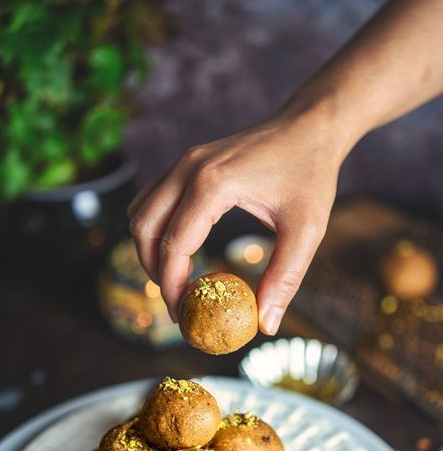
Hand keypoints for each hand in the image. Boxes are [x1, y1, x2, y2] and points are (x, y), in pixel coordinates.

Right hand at [128, 100, 347, 334]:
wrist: (310, 126)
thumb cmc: (311, 174)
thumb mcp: (306, 230)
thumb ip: (284, 278)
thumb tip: (265, 325)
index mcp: (212, 184)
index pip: (173, 245)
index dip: (172, 287)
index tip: (183, 315)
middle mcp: (187, 169)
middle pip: (143, 230)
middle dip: (154, 272)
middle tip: (177, 303)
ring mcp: (183, 162)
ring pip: (140, 213)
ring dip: (148, 250)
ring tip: (175, 279)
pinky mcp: (186, 162)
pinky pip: (151, 199)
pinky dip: (155, 228)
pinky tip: (180, 249)